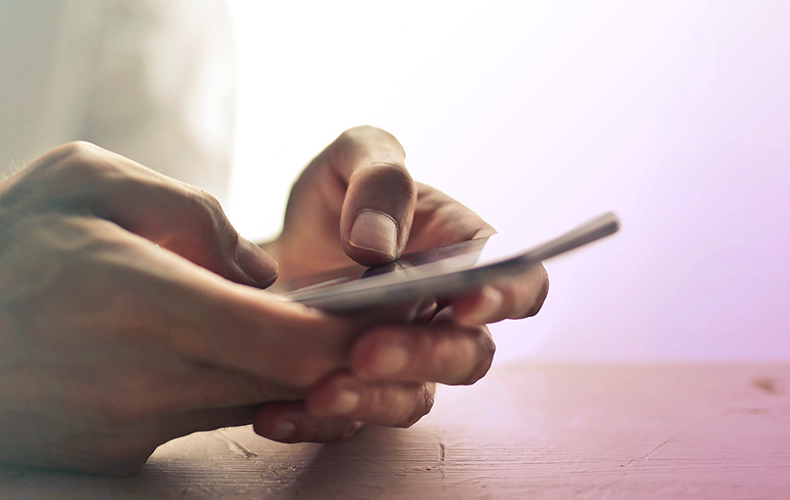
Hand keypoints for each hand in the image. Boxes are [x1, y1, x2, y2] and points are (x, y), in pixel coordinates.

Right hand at [0, 142, 363, 474]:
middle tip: (332, 313)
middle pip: (287, 384)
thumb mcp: (87, 179)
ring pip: (247, 405)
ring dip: (269, 369)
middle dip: (324, 353)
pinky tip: (178, 349)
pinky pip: (196, 419)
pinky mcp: (115, 455)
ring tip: (246, 318)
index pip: (296, 345)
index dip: (350, 335)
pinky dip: (212, 386)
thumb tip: (263, 269)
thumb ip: (194, 213)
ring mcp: (133, 429)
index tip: (371, 313)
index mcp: (149, 302)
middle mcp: (150, 380)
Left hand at [253, 126, 548, 441]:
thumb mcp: (352, 158)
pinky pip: (346, 423)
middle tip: (367, 350)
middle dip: (422, 356)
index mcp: (464, 254)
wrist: (271, 248)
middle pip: (467, 355)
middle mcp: (444, 318)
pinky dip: (312, 424)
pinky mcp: (355, 394)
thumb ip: (378, 179)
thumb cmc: (335, 198)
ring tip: (321, 392)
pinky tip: (274, 414)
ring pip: (412, 400)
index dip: (506, 297)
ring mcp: (403, 363)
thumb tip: (375, 246)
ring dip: (373, 401)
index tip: (466, 303)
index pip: (519, 282)